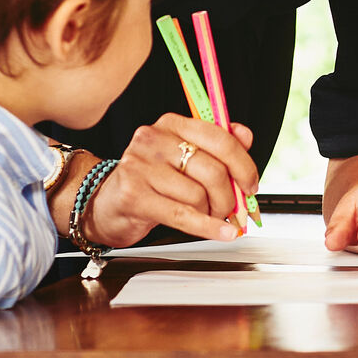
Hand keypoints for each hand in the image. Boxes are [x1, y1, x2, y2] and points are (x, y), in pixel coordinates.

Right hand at [82, 113, 256, 246]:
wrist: (106, 203)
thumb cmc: (150, 181)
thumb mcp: (183, 157)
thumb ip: (217, 144)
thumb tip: (246, 135)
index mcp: (171, 124)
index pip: (219, 138)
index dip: (243, 164)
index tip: (251, 184)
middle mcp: (153, 139)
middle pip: (212, 170)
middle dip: (230, 197)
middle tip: (231, 209)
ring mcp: (140, 166)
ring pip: (199, 195)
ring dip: (213, 214)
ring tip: (208, 216)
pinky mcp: (134, 195)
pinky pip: (182, 215)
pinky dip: (208, 228)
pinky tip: (223, 233)